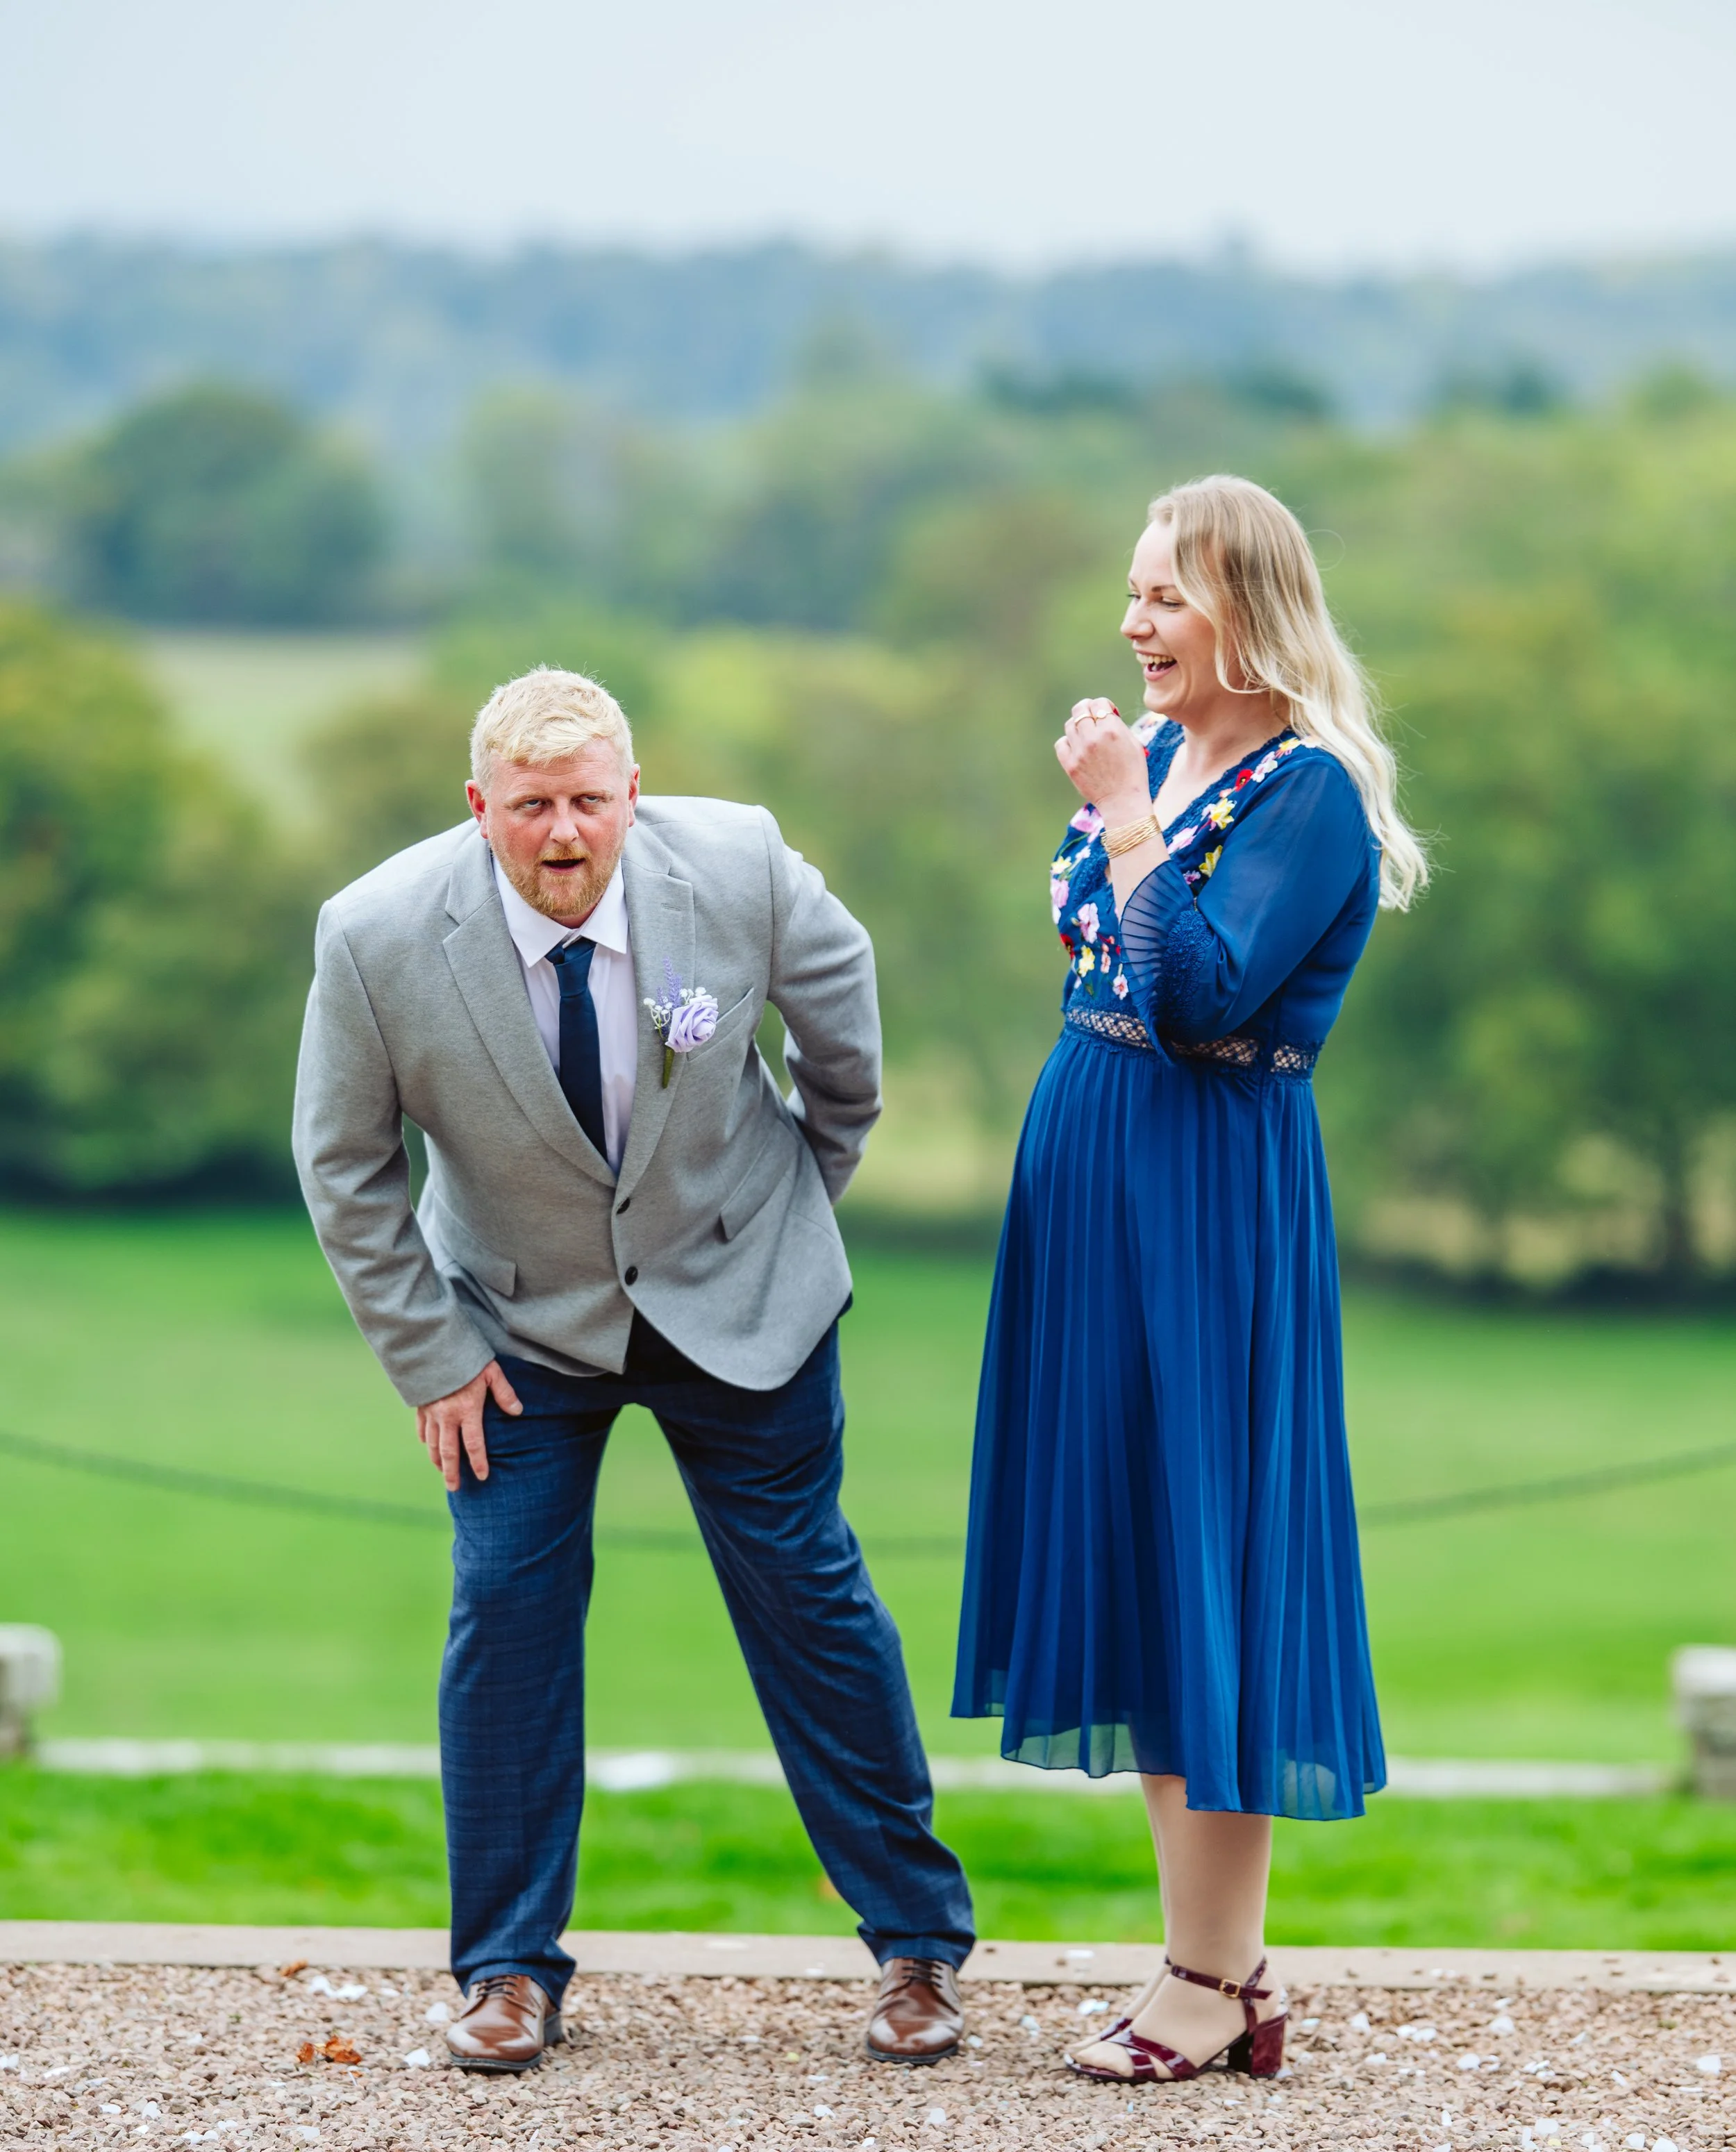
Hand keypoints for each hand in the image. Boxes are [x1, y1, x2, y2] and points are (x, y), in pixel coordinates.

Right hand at [415, 1360, 521, 1490]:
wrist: (433, 1346)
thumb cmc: (466, 1358)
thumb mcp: (492, 1372)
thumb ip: (505, 1393)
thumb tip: (518, 1411)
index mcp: (467, 1410)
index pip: (474, 1444)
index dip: (478, 1462)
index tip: (482, 1476)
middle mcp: (447, 1416)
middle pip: (449, 1452)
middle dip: (452, 1472)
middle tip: (455, 1488)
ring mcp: (431, 1412)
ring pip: (433, 1444)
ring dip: (437, 1460)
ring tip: (442, 1472)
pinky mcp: (421, 1405)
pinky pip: (422, 1429)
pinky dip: (426, 1440)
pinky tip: (429, 1447)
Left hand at [1056, 699, 1149, 823]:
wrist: (1123, 801)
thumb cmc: (1133, 772)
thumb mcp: (1134, 743)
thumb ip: (1118, 725)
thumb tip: (1105, 714)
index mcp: (1112, 730)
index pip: (1098, 702)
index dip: (1103, 705)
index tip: (1107, 714)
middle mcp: (1093, 737)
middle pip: (1080, 709)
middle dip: (1087, 709)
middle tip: (1093, 718)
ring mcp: (1079, 751)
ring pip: (1069, 725)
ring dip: (1078, 726)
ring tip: (1087, 735)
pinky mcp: (1070, 765)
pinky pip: (1061, 743)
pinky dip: (1068, 742)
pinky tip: (1077, 747)